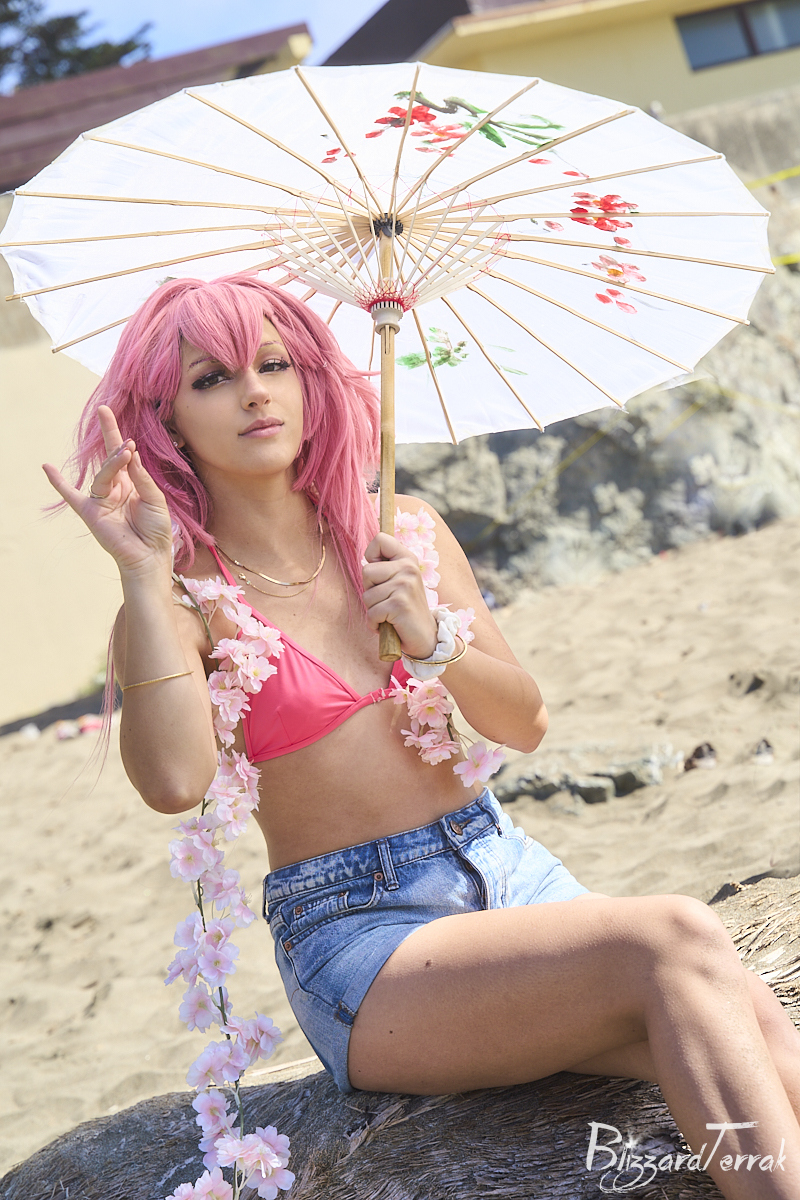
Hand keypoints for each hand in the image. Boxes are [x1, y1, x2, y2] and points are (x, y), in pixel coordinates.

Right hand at [43, 404, 173, 578]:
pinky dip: (59, 483)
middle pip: (112, 460)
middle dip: (116, 444)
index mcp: (132, 483)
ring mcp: (102, 500)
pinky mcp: (91, 513)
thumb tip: (130, 453)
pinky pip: (71, 496)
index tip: (106, 411)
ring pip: (104, 475)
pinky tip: (47, 467)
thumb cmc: (156, 530)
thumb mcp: (155, 500)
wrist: (150, 556)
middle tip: (119, 431)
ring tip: (125, 452)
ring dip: (113, 463)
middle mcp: (116, 488)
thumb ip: (142, 478)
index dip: (114, 434)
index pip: (122, 455)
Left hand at [362, 532, 436, 658]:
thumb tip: (365, 556)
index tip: (380, 574)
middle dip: (370, 590)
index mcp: (408, 558)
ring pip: (367, 595)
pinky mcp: (399, 604)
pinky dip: (375, 623)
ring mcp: (405, 585)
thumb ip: (385, 567)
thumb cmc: (404, 609)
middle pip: (366, 571)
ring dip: (373, 610)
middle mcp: (408, 568)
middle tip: (388, 600)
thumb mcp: (398, 581)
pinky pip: (371, 613)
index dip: (371, 556)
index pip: (380, 539)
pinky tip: (389, 624)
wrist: (425, 636)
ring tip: (390, 613)